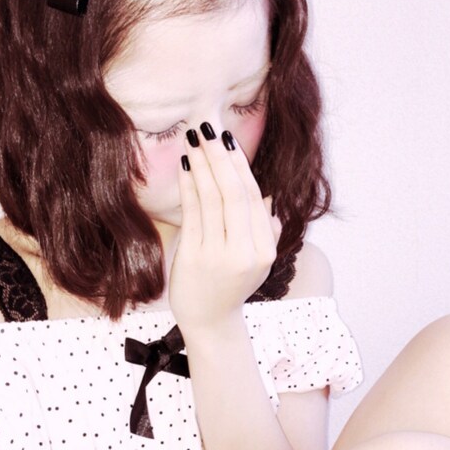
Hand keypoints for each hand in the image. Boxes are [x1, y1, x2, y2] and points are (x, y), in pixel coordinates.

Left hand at [169, 122, 281, 334]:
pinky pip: (193, 214)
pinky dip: (188, 186)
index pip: (253, 197)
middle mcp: (246, 252)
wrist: (211, 321)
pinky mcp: (195, 258)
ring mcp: (219, 256)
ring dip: (201, 165)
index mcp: (265, 249)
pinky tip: (184, 165)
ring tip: (193, 139)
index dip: (239, 165)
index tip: (227, 139)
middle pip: (234, 194)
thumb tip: (265, 198)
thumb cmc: (232, 285)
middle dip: (219, 157)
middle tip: (207, 127)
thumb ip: (265, 230)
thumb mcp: (259, 260)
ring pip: (212, 199)